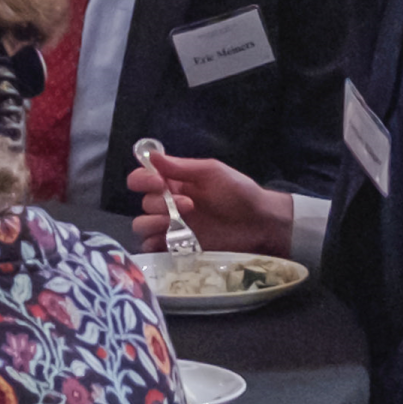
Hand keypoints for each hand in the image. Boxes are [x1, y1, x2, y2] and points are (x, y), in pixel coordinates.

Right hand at [124, 150, 290, 255]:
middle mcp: (169, 204)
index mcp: (174, 183)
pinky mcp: (177, 248)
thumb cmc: (240, 193)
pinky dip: (154, 245)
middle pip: (143, 203)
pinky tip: (171, 241)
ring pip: (142, 225)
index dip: (143, 180)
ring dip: (155, 222)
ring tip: (179, 224)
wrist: (260, 224)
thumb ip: (181, 167)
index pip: (142, 179)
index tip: (160, 183)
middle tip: (190, 205)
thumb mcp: (212, 172)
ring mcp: (172, 227)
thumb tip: (152, 156)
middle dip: (161, 203)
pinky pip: (151, 248)